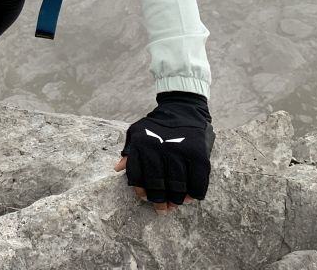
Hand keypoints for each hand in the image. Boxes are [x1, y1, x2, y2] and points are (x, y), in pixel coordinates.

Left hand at [117, 92, 213, 213]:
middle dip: (158, 201)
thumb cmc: (157, 126)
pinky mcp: (198, 155)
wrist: (183, 109)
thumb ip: (129, 151)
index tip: (144, 198)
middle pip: (157, 185)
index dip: (140, 191)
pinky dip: (194, 194)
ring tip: (174, 204)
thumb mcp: (137, 133)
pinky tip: (190, 197)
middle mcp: (159, 149)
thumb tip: (117, 169)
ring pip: (177, 187)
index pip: (137, 176)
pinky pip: (197, 183)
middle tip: (161, 209)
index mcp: (141, 145)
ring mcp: (179, 152)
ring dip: (176, 200)